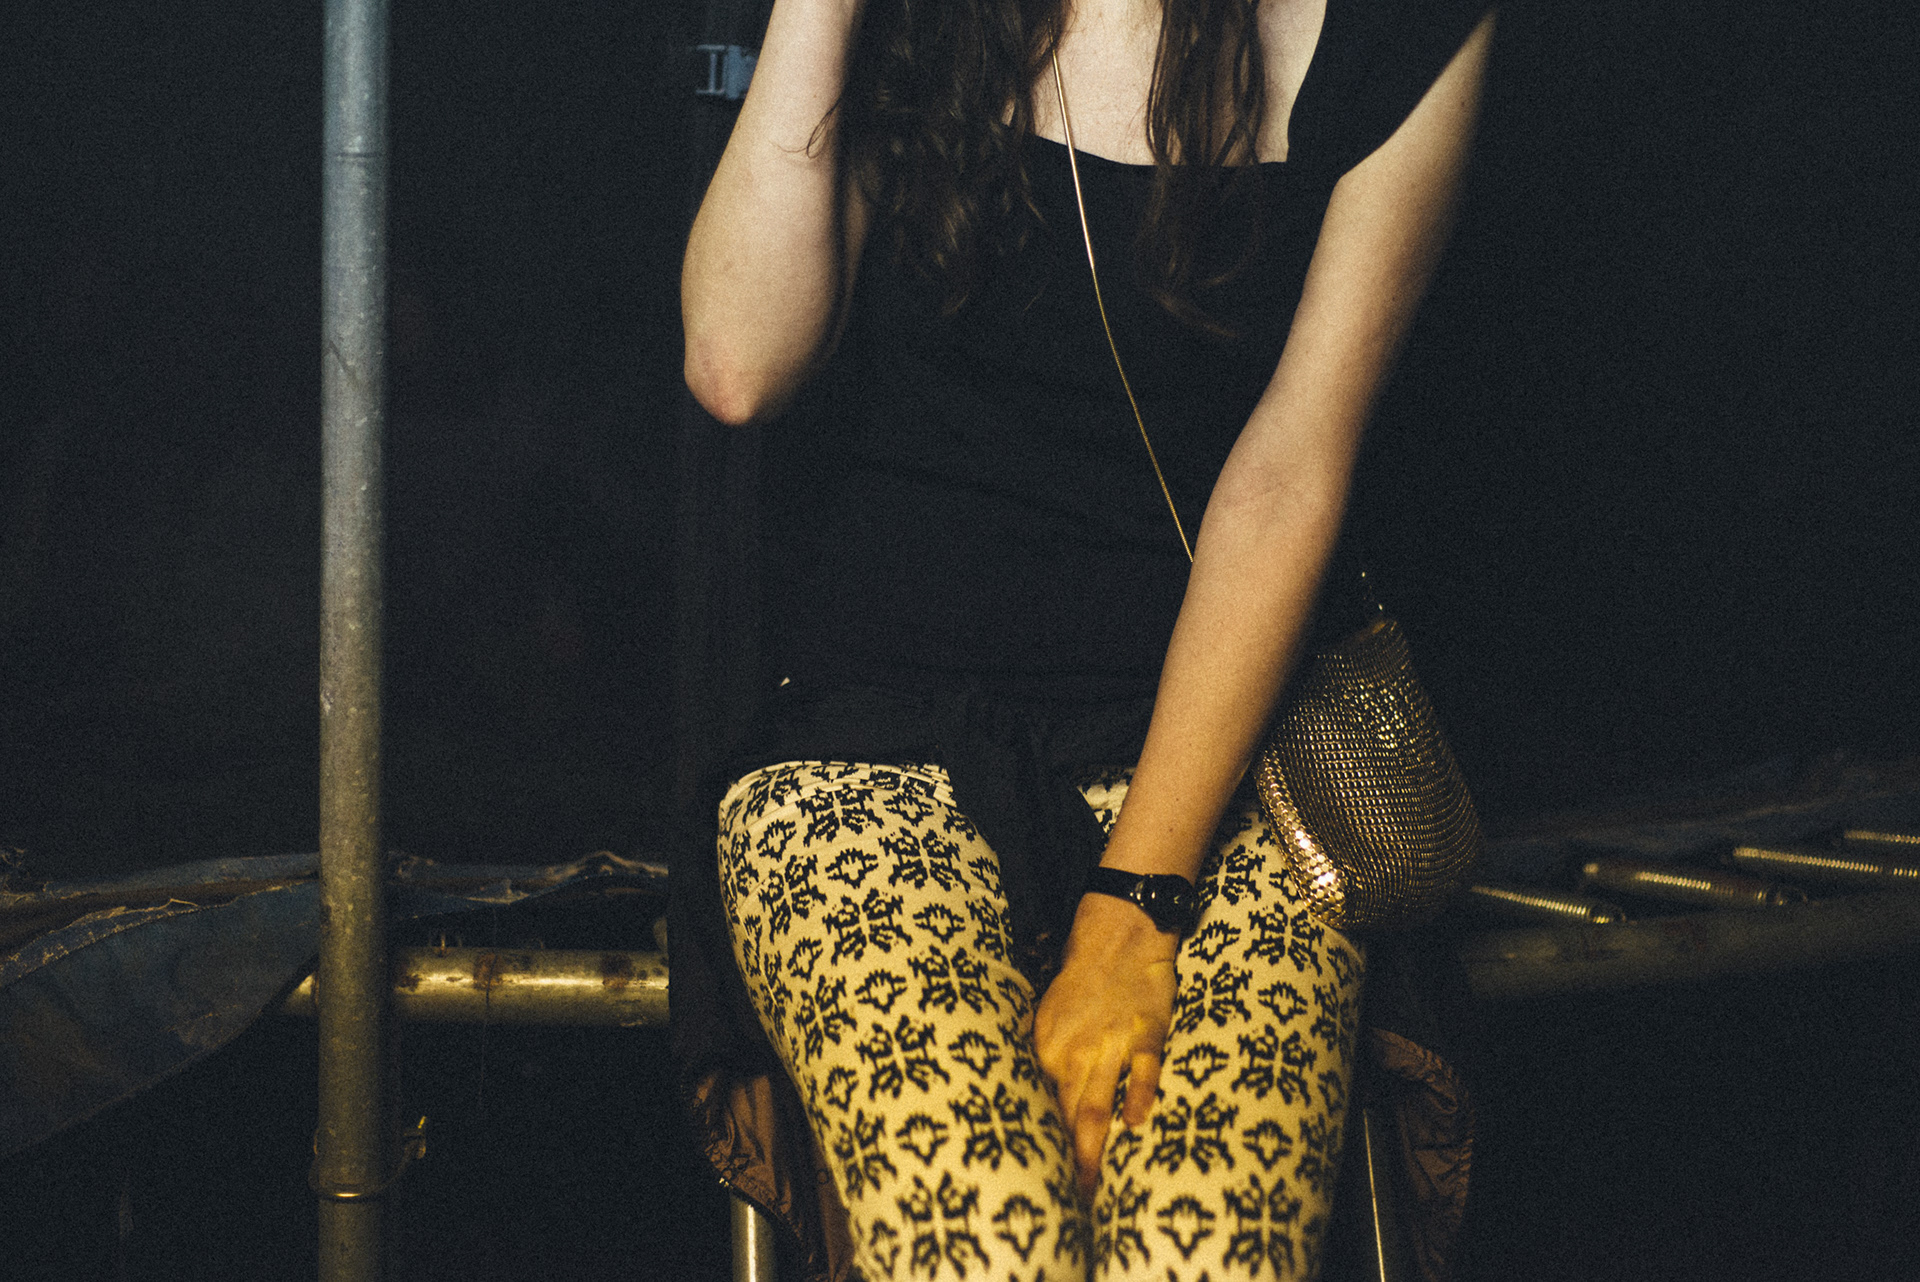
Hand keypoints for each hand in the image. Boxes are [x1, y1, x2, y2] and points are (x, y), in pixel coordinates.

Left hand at [1033, 891, 1179, 1199]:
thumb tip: (1032, 1097)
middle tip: (1067, 1202)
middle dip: (1066, 1162)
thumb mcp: (1047, 1017)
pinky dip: (1137, 1096)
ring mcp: (1112, 1044)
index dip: (1040, 1146)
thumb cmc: (1081, 978)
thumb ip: (1044, 1059)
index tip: (1040, 1183)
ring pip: (1098, 1102)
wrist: (1118, 931)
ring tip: (1093, 1186)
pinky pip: (1142, 1070)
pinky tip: (1135, 1125)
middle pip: (1067, 1116)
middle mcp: (1074, 1052)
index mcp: (1047, 1049)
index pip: (1040, 1107)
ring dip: (1094, 1145)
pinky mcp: (1147, 1034)